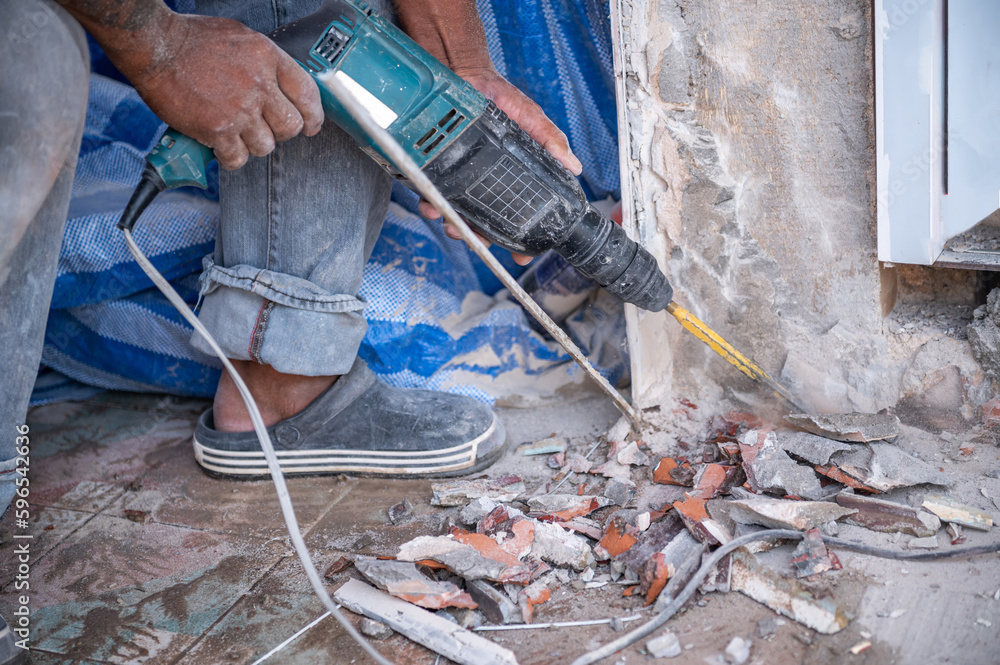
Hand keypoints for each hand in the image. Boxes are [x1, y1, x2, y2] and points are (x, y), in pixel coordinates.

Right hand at [95, 12, 323, 169]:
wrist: (155, 46)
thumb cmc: (192, 40)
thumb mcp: (242, 39)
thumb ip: (266, 63)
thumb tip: (282, 86)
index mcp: (268, 58)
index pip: (308, 95)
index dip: (313, 116)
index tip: (311, 126)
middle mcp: (259, 85)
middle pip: (291, 127)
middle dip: (281, 132)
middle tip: (264, 128)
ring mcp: (239, 109)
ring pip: (266, 146)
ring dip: (252, 144)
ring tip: (235, 132)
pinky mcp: (218, 130)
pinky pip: (238, 158)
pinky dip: (230, 157)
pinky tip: (221, 146)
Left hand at [417, 68, 582, 265]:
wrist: (462, 73)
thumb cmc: (499, 96)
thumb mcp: (530, 118)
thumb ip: (550, 140)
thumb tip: (573, 166)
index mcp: (512, 175)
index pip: (520, 213)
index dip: (522, 238)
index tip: (522, 255)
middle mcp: (487, 181)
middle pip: (487, 222)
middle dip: (482, 238)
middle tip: (479, 240)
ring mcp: (462, 178)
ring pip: (459, 214)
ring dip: (455, 225)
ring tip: (451, 224)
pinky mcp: (438, 169)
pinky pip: (433, 194)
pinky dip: (431, 203)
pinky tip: (430, 203)